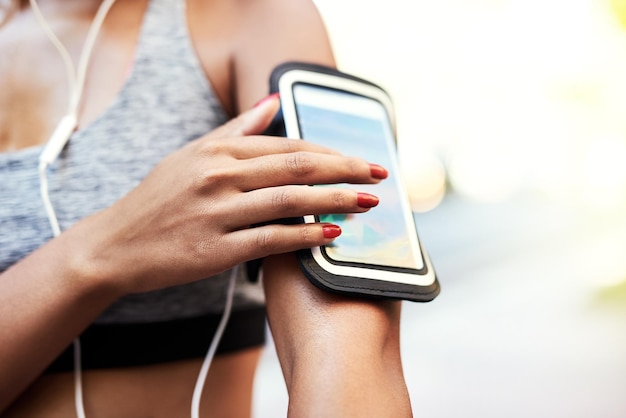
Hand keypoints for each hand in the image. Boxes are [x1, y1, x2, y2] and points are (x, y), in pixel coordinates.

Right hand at [72, 95, 386, 294]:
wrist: (116, 244)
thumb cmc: (158, 199)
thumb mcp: (193, 153)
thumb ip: (238, 128)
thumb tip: (274, 101)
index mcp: (218, 151)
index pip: (289, 146)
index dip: (331, 152)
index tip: (362, 159)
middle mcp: (219, 176)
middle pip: (297, 167)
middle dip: (345, 170)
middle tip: (379, 176)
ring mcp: (217, 212)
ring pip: (290, 200)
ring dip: (335, 200)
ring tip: (367, 202)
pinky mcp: (215, 249)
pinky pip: (271, 239)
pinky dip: (305, 234)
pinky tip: (332, 232)